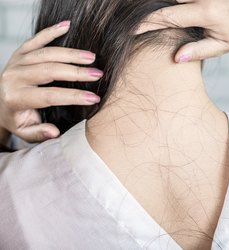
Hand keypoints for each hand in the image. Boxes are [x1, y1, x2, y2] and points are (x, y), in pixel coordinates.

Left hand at [0, 21, 102, 143]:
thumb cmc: (17, 118)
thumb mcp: (25, 132)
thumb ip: (39, 133)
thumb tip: (54, 132)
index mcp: (15, 97)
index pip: (49, 96)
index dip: (74, 97)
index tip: (94, 98)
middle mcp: (13, 77)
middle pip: (49, 70)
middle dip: (76, 72)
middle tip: (98, 74)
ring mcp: (16, 61)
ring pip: (46, 53)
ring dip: (71, 54)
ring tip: (92, 57)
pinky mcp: (20, 52)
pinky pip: (36, 39)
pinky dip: (52, 31)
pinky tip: (67, 25)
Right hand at [136, 0, 228, 61]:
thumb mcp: (222, 46)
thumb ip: (199, 51)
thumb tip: (176, 58)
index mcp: (206, 13)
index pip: (169, 16)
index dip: (148, 23)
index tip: (132, 29)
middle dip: (147, 7)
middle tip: (131, 17)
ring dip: (159, 4)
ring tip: (141, 13)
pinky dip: (173, 2)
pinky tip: (166, 9)